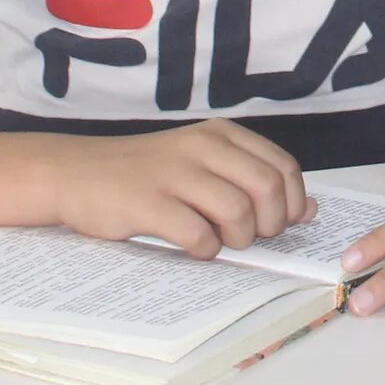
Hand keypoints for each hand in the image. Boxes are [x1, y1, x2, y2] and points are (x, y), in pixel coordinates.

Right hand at [46, 119, 312, 258]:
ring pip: (238, 211)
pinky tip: (193, 247)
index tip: (278, 224)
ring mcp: (174, 173)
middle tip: (250, 238)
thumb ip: (252, 180)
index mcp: (221, 134)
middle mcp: (201, 146)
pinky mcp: (147, 202)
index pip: (282, 167)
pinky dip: (205, 250)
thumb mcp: (202, 164)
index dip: (290, 203)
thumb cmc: (146, 174)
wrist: (76, 173)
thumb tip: (308, 209)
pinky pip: (197, 234)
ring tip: (220, 242)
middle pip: (267, 189)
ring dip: (238, 239)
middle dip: (269, 224)